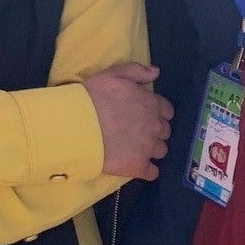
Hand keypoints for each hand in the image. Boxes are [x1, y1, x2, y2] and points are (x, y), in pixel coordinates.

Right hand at [84, 62, 172, 181]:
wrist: (78, 125)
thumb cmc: (94, 97)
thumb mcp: (114, 75)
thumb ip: (137, 71)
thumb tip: (156, 72)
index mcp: (151, 104)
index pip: (167, 111)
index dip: (157, 113)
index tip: (144, 115)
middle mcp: (155, 126)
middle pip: (165, 132)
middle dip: (155, 131)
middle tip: (137, 131)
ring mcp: (148, 148)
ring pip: (161, 151)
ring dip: (151, 149)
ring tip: (134, 148)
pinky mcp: (139, 166)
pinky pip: (152, 172)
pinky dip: (147, 169)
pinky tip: (136, 165)